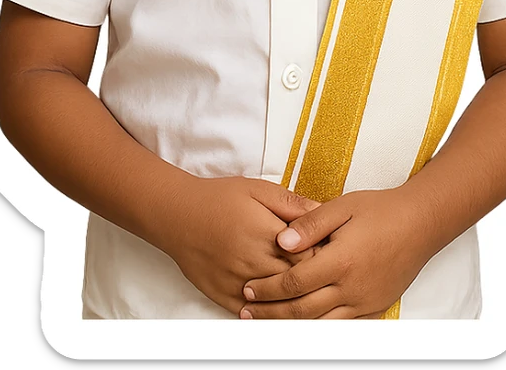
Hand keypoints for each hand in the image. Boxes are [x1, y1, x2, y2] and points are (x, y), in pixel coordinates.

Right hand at [157, 176, 326, 315]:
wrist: (177, 214)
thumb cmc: (217, 198)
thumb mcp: (257, 189)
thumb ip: (291, 202)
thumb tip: (322, 211)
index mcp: (267, 235)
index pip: (310, 257)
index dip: (323, 255)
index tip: (329, 250)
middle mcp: (254, 263)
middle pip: (297, 282)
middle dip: (313, 278)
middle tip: (324, 273)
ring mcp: (239, 283)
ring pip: (278, 304)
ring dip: (294, 299)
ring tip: (306, 292)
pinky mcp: (223, 296)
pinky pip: (253, 315)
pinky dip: (268, 314)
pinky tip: (278, 307)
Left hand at [239, 187, 433, 318]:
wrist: (420, 223)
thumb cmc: (379, 210)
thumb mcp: (342, 207)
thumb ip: (309, 225)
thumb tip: (280, 241)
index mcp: (340, 261)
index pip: (294, 283)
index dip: (268, 288)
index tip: (248, 288)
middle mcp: (352, 288)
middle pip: (302, 310)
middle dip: (271, 313)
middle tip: (247, 312)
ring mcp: (365, 302)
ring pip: (321, 324)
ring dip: (291, 326)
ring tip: (267, 324)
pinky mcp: (375, 308)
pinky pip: (342, 326)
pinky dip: (319, 328)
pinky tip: (303, 325)